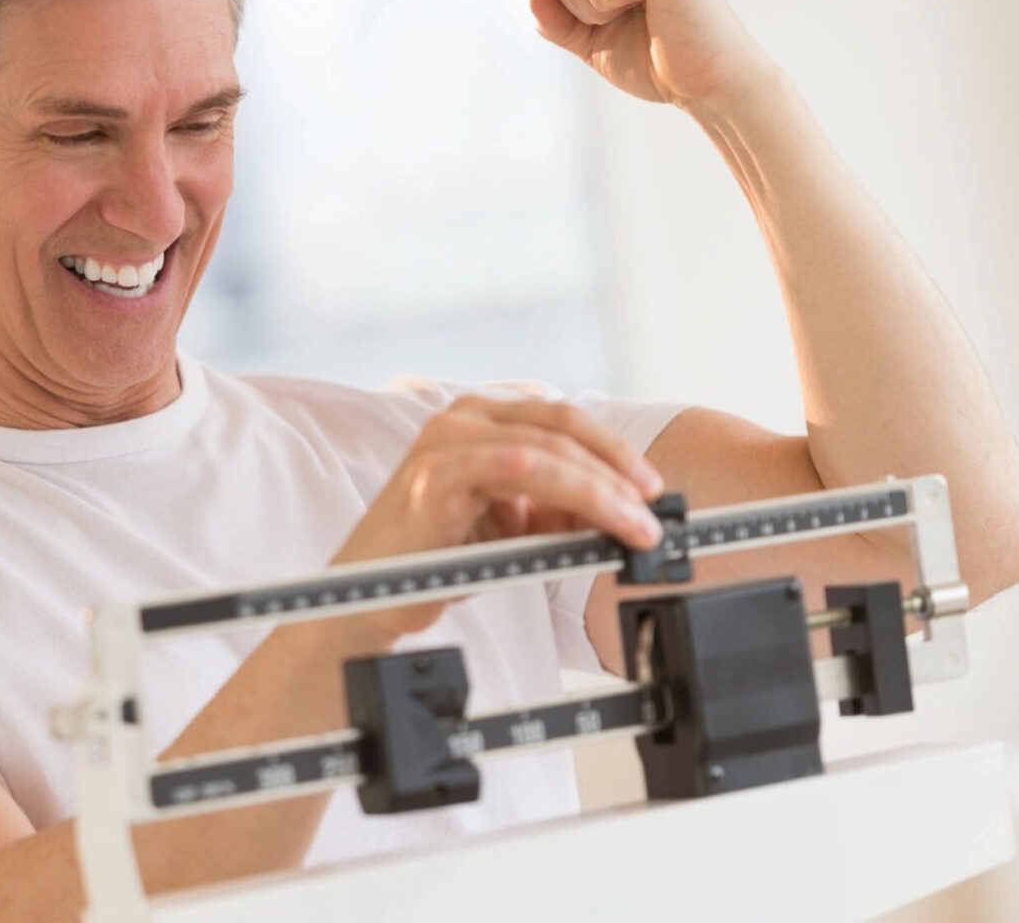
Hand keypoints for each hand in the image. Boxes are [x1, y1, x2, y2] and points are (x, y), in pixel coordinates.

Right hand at [330, 396, 666, 639]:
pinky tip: (597, 515)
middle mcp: (459, 419)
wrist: (365, 598)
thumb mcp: (509, 525)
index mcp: (478, 420)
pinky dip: (567, 492)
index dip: (614, 449)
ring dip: (603, 491)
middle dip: (618, 470)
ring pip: (547, 451)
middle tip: (654, 512)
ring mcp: (444, 443)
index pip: (561, 420)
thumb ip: (557, 508)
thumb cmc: (433, 558)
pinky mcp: (434, 476)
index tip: (652, 488)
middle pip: (561, 427)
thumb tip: (625, 509)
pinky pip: (517, 470)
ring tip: (636, 528)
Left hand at [530, 0, 776, 112]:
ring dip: (594, 6)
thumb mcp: (592, 40)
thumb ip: (558, 18)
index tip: (620, 16)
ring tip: (643, 9)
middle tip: (632, 15)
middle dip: (577, 5)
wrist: (704, 84)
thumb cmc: (657, 61)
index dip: (569, 6)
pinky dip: (606, 1)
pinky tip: (650, 1)